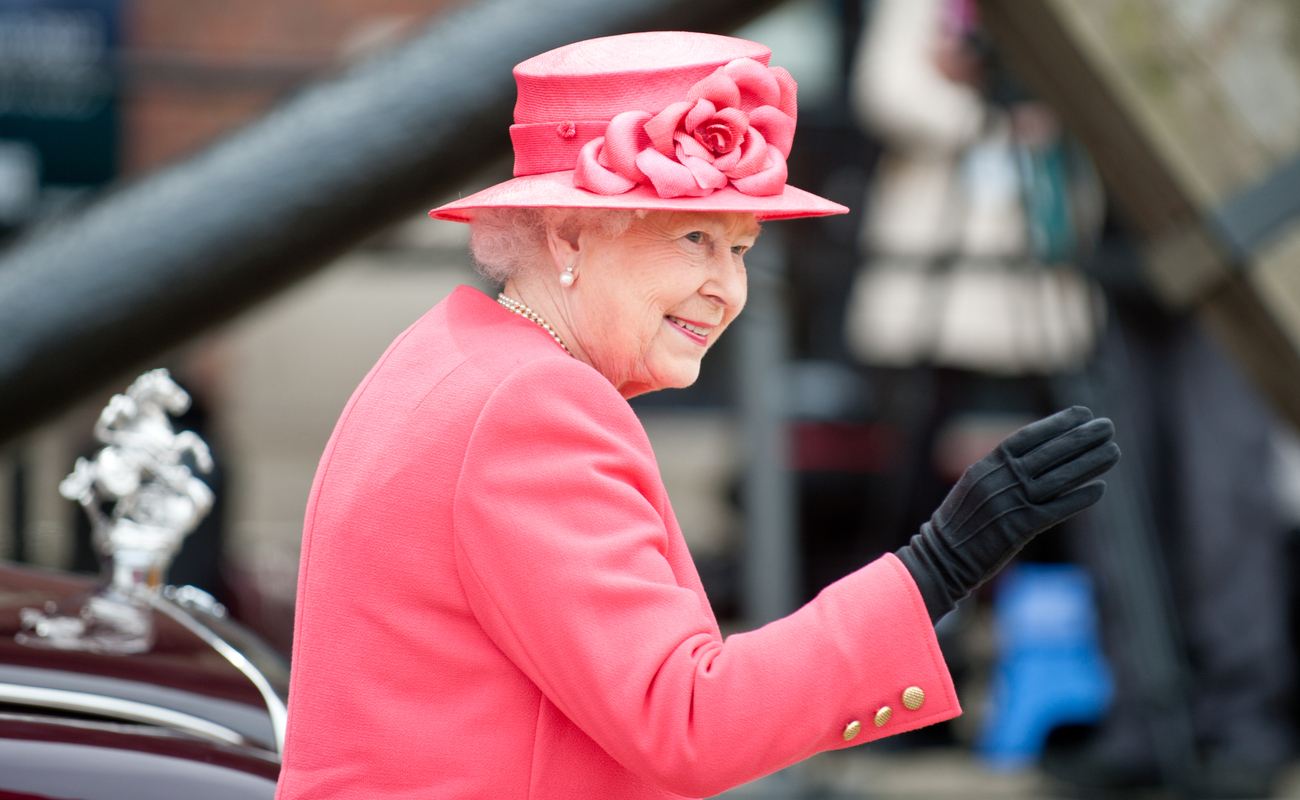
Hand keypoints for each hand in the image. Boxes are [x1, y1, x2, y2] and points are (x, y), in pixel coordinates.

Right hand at [896, 406, 1119, 620]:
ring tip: (1113, 451)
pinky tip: (1099, 488)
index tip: (1082, 413)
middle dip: (1081, 438)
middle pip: (1049, 454)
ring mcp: (1010, 503)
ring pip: (1058, 478)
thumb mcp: (973, 486)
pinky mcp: (1019, 528)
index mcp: (986, 466)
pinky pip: (1056, 509)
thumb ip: (1000, 471)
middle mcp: (999, 480)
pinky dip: (1079, 498)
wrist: (941, 557)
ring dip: (1089, 464)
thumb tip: (1032, 458)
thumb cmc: (958, 523)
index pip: (1027, 437)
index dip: (1057, 424)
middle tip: (1107, 426)